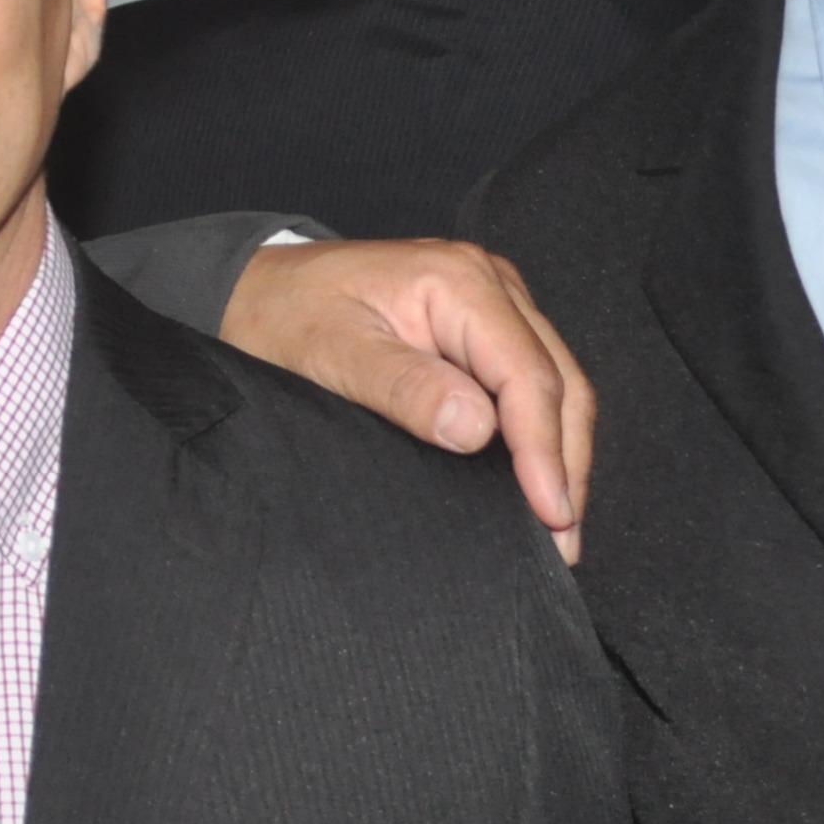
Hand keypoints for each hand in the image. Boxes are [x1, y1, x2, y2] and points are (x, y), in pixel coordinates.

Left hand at [219, 237, 592, 560]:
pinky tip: (534, 483)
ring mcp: (493, 303)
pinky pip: (530, 382)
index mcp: (458, 280)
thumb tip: (478, 430)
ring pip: (556, 384)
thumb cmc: (286, 316)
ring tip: (558, 530)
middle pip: (557, 380)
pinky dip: (541, 435)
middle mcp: (489, 284)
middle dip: (565, 463)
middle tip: (561, 543)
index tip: (550, 513)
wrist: (258, 288)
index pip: (526, 373)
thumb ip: (402, 387)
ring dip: (561, 454)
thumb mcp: (331, 354)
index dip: (543, 448)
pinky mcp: (484, 328)